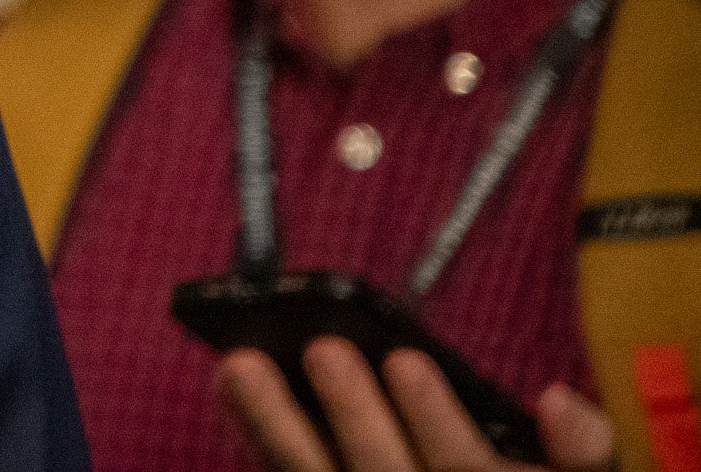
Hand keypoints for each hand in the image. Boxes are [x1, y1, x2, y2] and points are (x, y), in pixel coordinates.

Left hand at [216, 338, 615, 471]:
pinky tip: (227, 395)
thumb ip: (583, 453)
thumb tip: (558, 401)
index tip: (406, 361)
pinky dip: (254, 443)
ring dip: (275, 428)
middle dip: (354, 417)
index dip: (436, 420)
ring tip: (240, 365)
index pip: (463, 469)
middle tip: (325, 350)